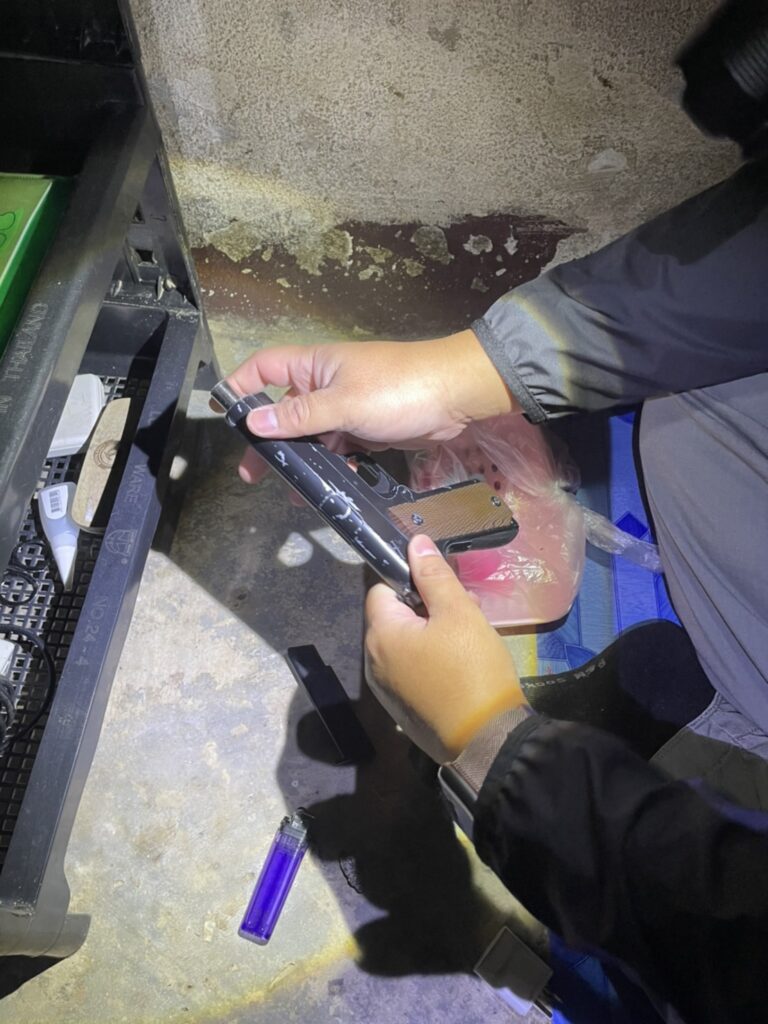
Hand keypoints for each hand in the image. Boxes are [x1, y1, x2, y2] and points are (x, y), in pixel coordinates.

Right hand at [221, 330, 515, 484]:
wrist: (457, 395)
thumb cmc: (399, 388)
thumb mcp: (344, 403)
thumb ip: (299, 416)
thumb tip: (253, 422)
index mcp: (314, 366)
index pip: (264, 368)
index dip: (241, 388)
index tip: (224, 416)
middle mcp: (326, 383)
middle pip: (283, 410)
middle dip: (268, 441)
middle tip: (253, 473)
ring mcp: (347, 406)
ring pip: (312, 435)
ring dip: (301, 460)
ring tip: (291, 490)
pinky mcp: (367, 428)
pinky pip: (339, 448)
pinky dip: (334, 466)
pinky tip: (333, 486)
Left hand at [364, 535, 526, 762]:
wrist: (487, 742)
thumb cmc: (472, 669)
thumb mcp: (459, 613)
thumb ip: (434, 576)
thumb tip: (414, 543)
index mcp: (380, 634)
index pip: (381, 589)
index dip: (410, 580)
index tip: (442, 587)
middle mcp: (374, 661)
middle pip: (393, 617)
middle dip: (427, 607)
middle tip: (465, 610)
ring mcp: (386, 689)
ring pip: (405, 644)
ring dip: (432, 633)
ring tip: (469, 638)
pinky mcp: (403, 709)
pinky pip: (411, 670)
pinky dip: (431, 660)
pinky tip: (461, 665)